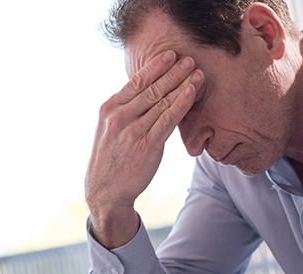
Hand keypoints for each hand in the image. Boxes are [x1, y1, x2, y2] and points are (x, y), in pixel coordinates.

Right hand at [85, 51, 203, 247]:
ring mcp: (133, 130)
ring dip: (181, 84)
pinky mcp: (147, 145)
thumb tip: (144, 93)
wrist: (105, 190)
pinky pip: (168, 120)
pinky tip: (192, 93)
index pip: (136, 82)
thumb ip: (125, 110)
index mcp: (110, 108)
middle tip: (189, 59)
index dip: (155, 66)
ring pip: (162, 101)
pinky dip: (181, 104)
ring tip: (197, 72)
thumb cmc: (112, 158)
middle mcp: (120, 116)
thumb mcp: (110, 128)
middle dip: (172, 72)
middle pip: (152, 88)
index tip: (170, 55)